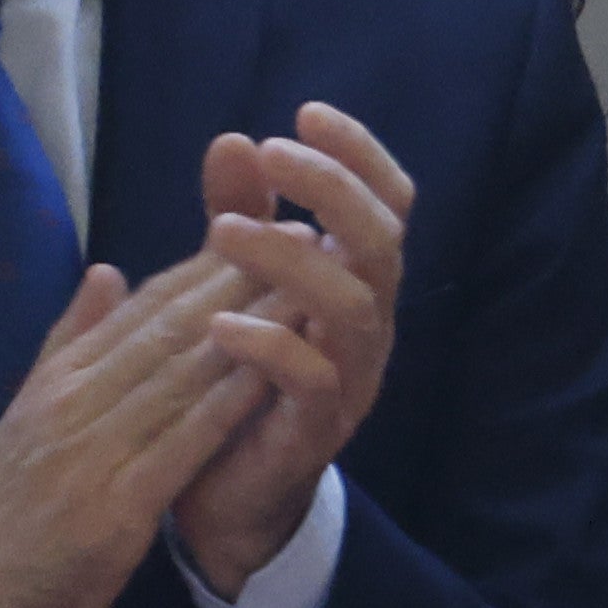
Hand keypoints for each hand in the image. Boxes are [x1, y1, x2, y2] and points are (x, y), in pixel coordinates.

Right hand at [0, 255, 283, 607]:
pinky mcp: (109, 509)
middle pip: (168, 327)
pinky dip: (227, 405)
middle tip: (307, 235)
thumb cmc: (7, 516)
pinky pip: (180, 444)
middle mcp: (72, 403)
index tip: (270, 226)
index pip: (143, 307)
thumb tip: (108, 270)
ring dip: (249, 328)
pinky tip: (274, 374)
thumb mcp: (29, 417)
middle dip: (241, 278)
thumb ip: (71, 345)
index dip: (209, 264)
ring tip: (308, 287)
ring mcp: (89, 452)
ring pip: (179, 374)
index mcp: (59, 380)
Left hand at [172, 104, 413, 597]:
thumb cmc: (238, 380)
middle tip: (276, 152)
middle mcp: (369, 324)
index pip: (388, 203)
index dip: (359, 154)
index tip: (304, 112)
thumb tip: (233, 140)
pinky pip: (313, 380)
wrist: (224, 496)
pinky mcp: (317, 429)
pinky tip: (218, 325)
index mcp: (356, 282)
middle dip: (333, 188)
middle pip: (383, 241)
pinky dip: (267, 346)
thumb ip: (243, 216)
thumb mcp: (237, 287)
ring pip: (351, 303)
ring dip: (289, 259)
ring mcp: (350, 377)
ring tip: (222, 231)